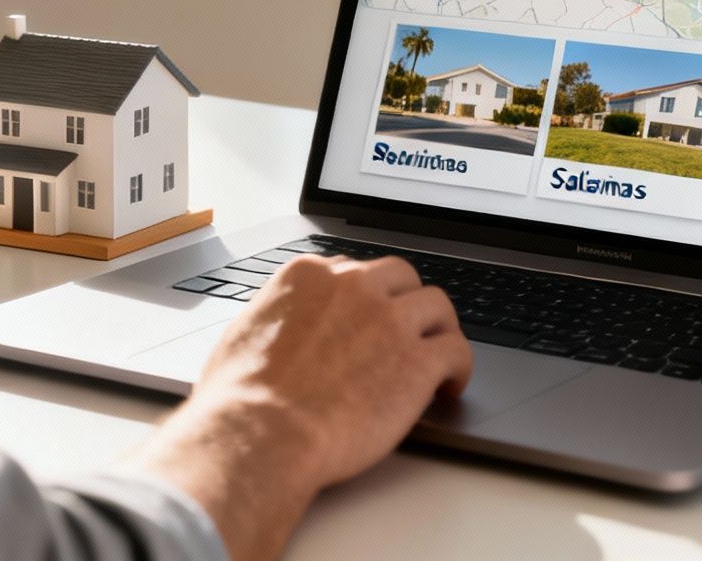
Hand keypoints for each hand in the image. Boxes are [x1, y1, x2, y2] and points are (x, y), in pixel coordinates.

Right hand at [131, 255, 472, 559]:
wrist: (262, 431)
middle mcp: (354, 287)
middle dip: (405, 301)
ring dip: (438, 329)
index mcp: (310, 276)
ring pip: (436, 305)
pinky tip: (450, 385)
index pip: (351, 269)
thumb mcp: (245, 333)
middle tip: (406, 330)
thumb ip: (275, 317)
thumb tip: (281, 328)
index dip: (364, 296)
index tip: (367, 316)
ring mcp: (390, 320)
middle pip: (400, 277)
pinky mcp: (417, 361)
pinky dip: (459, 366)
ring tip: (438, 354)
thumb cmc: (241, 395)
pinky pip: (457, 350)